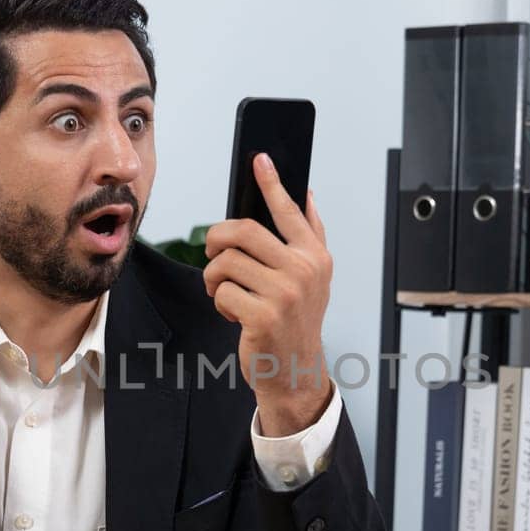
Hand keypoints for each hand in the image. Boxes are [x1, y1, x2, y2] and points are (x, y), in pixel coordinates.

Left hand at [203, 153, 333, 435]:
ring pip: (227, 262)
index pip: (290, 211)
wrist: (294, 371)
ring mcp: (285, 294)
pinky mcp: (263, 316)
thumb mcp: (313, 279)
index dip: (273, 183)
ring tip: (224, 291)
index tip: (260, 159)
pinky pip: (223, 292)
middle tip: (212, 250)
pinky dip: (220, 303)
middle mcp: (304, 271)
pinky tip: (233, 314)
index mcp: (316, 257)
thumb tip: (305, 193)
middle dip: (217, 238)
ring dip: (215, 277)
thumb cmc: (296, 321)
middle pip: (244, 231)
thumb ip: (310, 238)